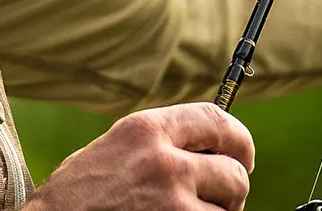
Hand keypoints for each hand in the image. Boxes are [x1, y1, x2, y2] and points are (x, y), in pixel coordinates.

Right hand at [25, 102, 254, 210]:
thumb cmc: (77, 196)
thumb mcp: (117, 149)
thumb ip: (162, 143)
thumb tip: (211, 148)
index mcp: (147, 129)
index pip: (217, 119)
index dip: (239, 140)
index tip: (243, 156)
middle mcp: (164, 161)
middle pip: (234, 173)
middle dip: (231, 190)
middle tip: (218, 200)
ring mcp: (172, 202)